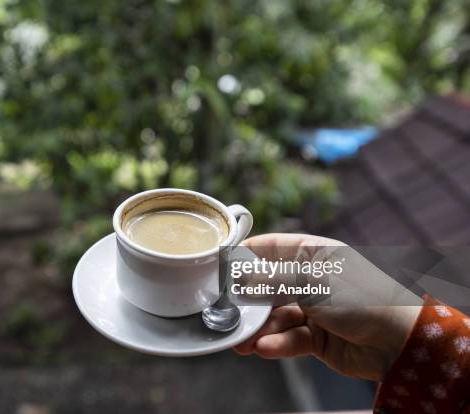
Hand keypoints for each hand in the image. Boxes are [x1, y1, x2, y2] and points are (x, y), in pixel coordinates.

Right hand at [233, 233, 421, 381]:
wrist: (400, 344)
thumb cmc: (364, 299)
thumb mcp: (314, 282)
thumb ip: (274, 279)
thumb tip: (240, 277)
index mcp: (314, 254)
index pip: (273, 247)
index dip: (247, 254)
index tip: (221, 263)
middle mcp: (311, 279)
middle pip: (268, 286)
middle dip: (248, 300)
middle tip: (226, 309)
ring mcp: (312, 309)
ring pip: (275, 316)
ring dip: (259, 328)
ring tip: (242, 340)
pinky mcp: (315, 337)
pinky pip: (288, 338)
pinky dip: (277, 343)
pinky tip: (264, 347)